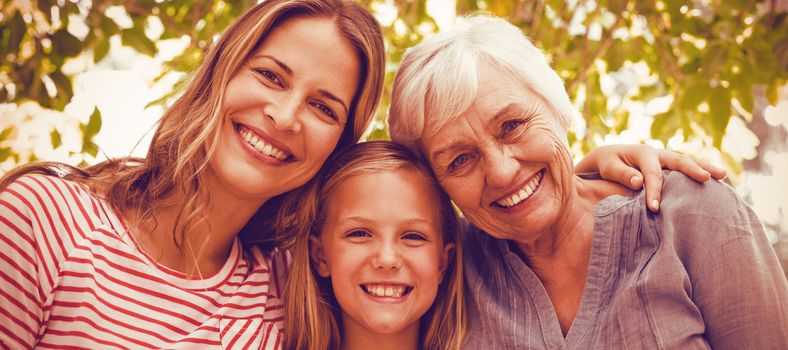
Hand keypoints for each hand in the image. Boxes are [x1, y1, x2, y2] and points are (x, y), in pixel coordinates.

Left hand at [576, 144, 725, 211]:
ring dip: (705, 167)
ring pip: (688, 161)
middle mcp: (658, 153)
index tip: (655, 208)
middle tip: (707, 179)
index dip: (654, 191)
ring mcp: (666, 158)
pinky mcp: (670, 166)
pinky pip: (687, 168)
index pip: (652, 174)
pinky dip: (701, 172)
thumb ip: (622, 174)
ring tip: (723, 175)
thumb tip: (639, 182)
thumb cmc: (608, 164)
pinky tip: (717, 182)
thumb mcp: (609, 168)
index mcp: (643, 153)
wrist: (610, 156)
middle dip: (692, 170)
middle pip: (678, 160)